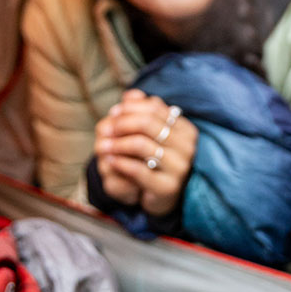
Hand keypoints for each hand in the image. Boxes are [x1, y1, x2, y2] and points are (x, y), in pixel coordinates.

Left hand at [93, 89, 197, 216]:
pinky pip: (138, 170)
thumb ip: (140, 111)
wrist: (158, 195)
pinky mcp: (168, 187)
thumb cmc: (152, 160)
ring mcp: (180, 168)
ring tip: (103, 146)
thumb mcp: (147, 135)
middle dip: (121, 124)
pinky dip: (120, 163)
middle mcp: (187, 147)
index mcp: (185, 129)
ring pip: (141, 145)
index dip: (130, 108)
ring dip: (116, 144)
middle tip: (106, 130)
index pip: (154, 107)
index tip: (114, 112)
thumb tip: (130, 95)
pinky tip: (111, 161)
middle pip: (147, 123)